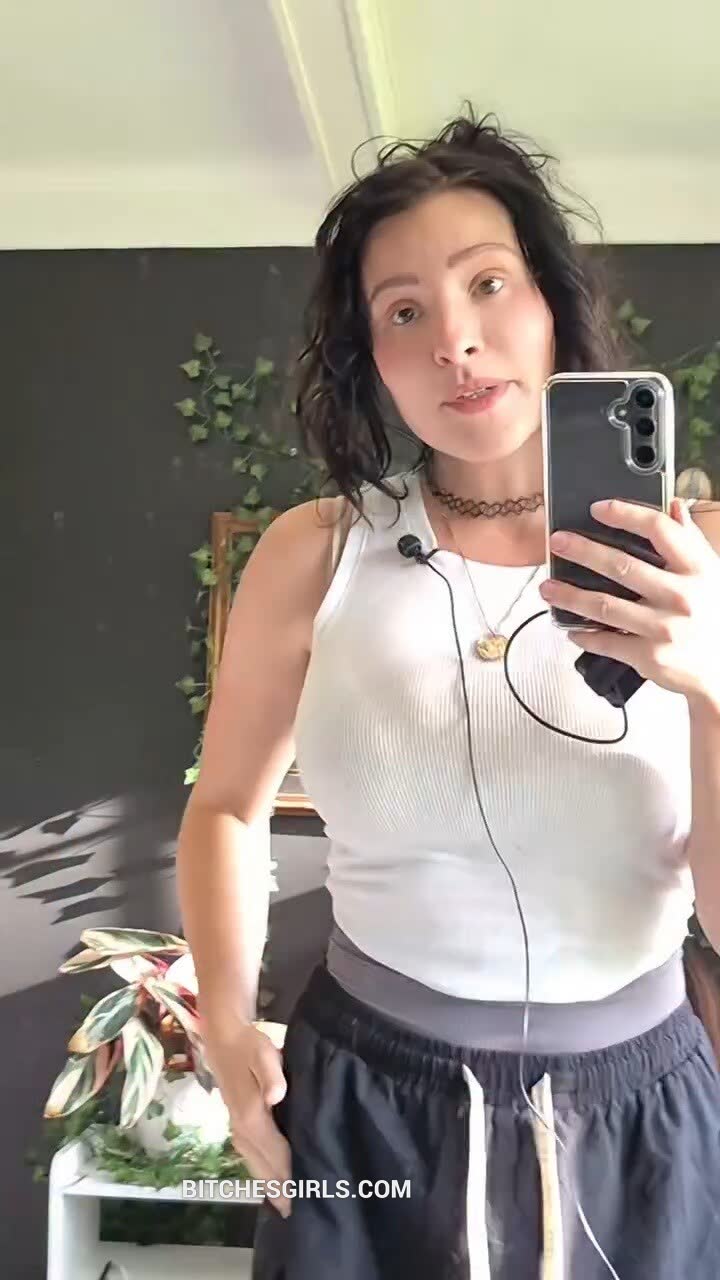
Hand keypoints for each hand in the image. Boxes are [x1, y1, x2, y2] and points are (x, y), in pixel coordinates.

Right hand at [200, 1016, 291, 1216]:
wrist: (223, 1038)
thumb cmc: (248, 1045)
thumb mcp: (263, 1052)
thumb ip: (271, 1074)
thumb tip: (276, 1096)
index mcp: (251, 1117)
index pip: (276, 1153)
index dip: (291, 1174)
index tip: (307, 1195)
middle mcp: (242, 1129)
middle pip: (264, 1167)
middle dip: (281, 1189)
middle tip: (300, 1212)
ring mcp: (237, 1129)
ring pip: (255, 1165)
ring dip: (270, 1185)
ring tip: (287, 1206)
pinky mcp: (238, 1125)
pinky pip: (251, 1157)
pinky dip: (262, 1173)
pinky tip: (272, 1182)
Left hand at [539, 497, 719, 706]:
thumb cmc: (714, 617)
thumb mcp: (712, 574)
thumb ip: (690, 540)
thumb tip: (674, 505)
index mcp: (697, 569)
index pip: (658, 529)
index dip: (625, 514)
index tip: (598, 509)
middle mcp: (680, 596)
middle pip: (622, 565)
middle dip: (583, 551)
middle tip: (557, 542)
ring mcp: (664, 628)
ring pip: (604, 606)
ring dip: (569, 595)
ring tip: (547, 587)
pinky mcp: (650, 656)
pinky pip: (607, 642)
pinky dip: (584, 634)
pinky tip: (570, 628)